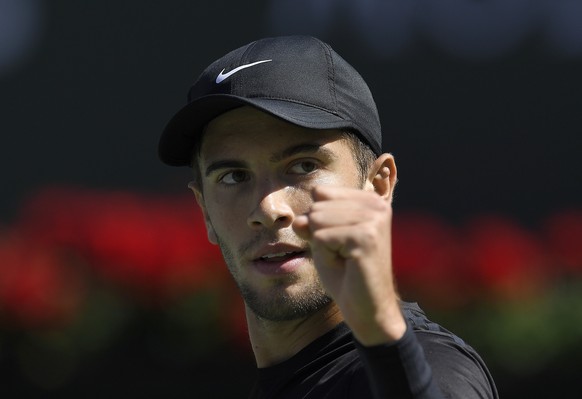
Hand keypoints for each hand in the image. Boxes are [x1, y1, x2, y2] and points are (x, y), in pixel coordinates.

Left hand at [293, 185, 405, 345]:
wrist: (367, 308)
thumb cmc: (346, 274)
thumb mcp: (321, 240)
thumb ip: (309, 221)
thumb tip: (299, 220)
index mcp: (369, 199)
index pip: (320, 192)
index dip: (318, 221)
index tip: (338, 241)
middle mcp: (375, 204)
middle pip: (317, 206)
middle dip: (319, 234)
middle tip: (342, 255)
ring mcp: (373, 219)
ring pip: (317, 219)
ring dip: (323, 246)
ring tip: (345, 259)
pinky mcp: (367, 236)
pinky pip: (321, 237)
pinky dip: (326, 255)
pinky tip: (347, 265)